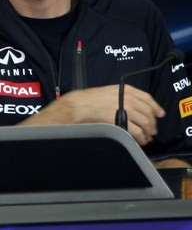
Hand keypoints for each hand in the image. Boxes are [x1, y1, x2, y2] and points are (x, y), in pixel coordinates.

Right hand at [26, 84, 163, 145]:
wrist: (71, 108)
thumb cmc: (81, 102)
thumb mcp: (100, 94)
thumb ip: (115, 97)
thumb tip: (127, 106)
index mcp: (120, 89)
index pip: (145, 96)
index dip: (154, 105)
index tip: (159, 113)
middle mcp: (123, 96)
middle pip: (147, 110)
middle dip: (152, 122)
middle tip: (152, 130)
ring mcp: (121, 107)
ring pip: (144, 121)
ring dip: (147, 131)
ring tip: (145, 138)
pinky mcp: (118, 119)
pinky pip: (135, 130)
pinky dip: (139, 137)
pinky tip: (138, 140)